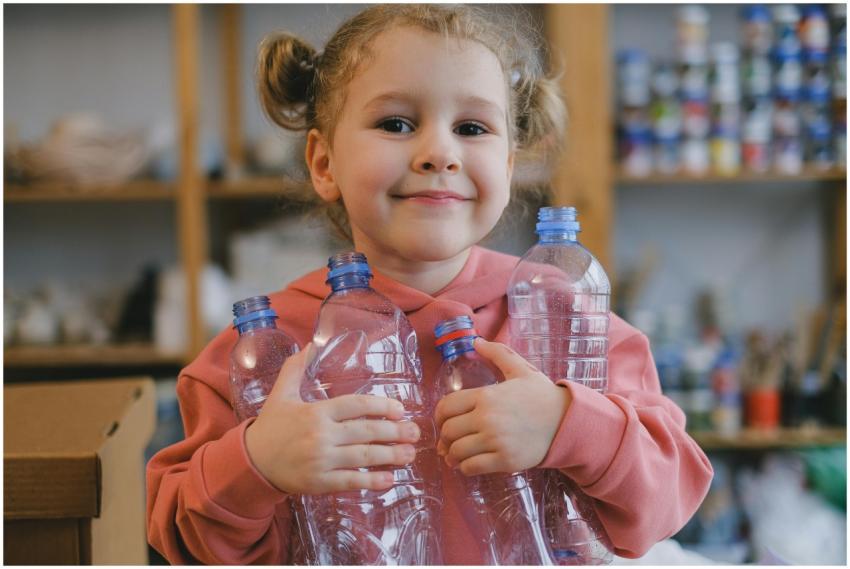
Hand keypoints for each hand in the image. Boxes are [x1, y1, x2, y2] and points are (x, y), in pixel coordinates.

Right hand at [245, 343, 420, 494]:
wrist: (252, 462)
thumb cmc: (270, 426)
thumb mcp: (281, 393)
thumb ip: (296, 368)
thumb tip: (312, 344)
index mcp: (316, 412)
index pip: (356, 406)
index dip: (381, 407)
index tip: (400, 409)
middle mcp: (321, 435)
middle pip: (366, 432)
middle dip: (394, 432)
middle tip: (415, 432)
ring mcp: (321, 460)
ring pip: (363, 457)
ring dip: (390, 456)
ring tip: (410, 453)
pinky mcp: (319, 482)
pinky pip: (351, 481)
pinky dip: (371, 481)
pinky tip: (389, 478)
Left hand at [434, 338, 570, 475]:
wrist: (567, 421)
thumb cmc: (542, 395)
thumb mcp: (520, 369)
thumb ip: (497, 353)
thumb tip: (475, 341)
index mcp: (486, 396)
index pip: (445, 407)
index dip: (439, 416)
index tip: (443, 422)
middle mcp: (487, 418)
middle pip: (448, 431)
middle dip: (445, 437)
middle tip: (448, 441)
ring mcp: (496, 441)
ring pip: (457, 452)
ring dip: (452, 454)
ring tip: (455, 455)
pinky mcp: (505, 461)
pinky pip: (471, 468)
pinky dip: (465, 467)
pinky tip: (470, 463)